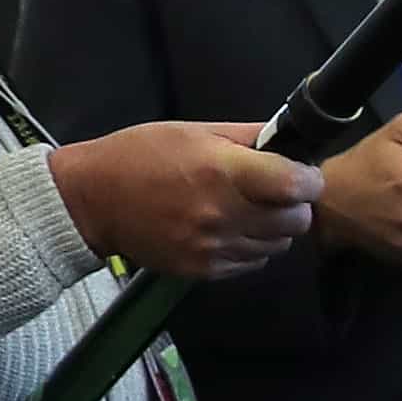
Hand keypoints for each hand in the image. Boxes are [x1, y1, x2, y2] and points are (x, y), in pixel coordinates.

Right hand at [53, 121, 317, 279]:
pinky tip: (230, 229)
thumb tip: (290, 140)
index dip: (309, 179)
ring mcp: (214, 247)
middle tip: (277, 192)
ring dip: (274, 228)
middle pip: (297, 220)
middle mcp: (224, 215)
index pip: (299, 186)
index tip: (302, 174)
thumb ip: (249, 137)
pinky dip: (251, 248)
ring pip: (279, 246)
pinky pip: (252, 263)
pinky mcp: (203, 270)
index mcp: (225, 173)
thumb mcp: (196, 130)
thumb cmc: (142, 154)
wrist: (92, 200)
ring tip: (250, 210)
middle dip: (296, 204)